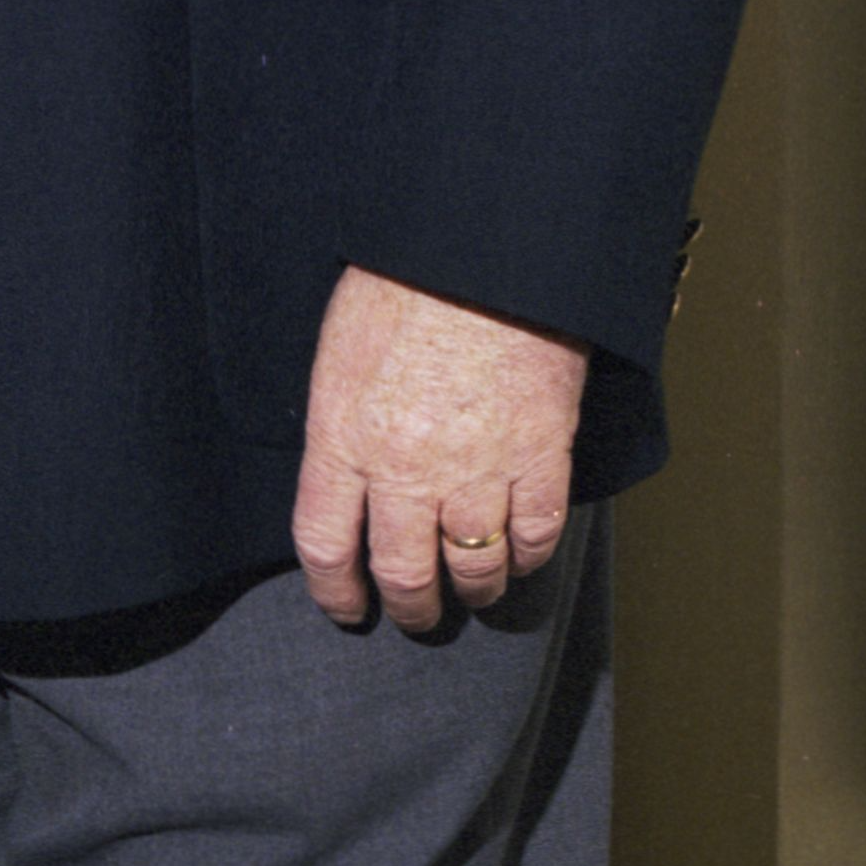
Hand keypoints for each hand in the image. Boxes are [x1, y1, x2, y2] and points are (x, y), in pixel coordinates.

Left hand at [291, 264, 588, 631]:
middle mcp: (406, 466)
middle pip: (404, 571)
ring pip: (474, 567)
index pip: (325, 543)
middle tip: (415, 613)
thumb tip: (349, 484)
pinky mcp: (540, 457)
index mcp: (343, 434)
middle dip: (409, 605)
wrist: (482, 252)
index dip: (334, 589)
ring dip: (472, 590)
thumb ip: (342, 426)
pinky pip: (535, 537)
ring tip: (470, 592)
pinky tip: (518, 556)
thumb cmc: (399, 284)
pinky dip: (527, 558)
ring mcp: (478, 467)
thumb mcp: (338, 354)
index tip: (346, 607)